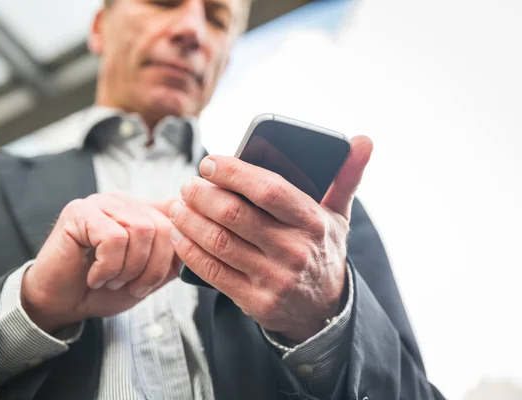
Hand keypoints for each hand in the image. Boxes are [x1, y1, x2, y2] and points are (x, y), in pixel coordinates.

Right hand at [21, 193, 179, 333]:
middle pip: (164, 226)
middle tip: (133, 287)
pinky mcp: (80, 212)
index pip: (178, 212)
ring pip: (141, 231)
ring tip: (112, 281)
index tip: (176, 266)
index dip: (184, 239)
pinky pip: (113, 238)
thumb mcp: (147, 278)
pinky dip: (108, 267)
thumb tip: (196, 247)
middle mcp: (124, 202)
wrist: (60, 304)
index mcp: (142, 212)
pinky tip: (95, 277)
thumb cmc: (101, 290)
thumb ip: (171, 260)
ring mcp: (102, 204)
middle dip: (154, 268)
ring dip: (129, 269)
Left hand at [169, 136, 372, 342]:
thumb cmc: (322, 250)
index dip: (233, 173)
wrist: (323, 310)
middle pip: (235, 216)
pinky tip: (180, 234)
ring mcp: (274, 279)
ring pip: (218, 242)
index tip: (209, 163)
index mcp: (313, 222)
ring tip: (178, 205)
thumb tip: (363, 140)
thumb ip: (346, 177)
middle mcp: (294, 251)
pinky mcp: (255, 301)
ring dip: (190, 220)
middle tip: (188, 184)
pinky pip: (213, 272)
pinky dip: (190, 250)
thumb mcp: (338, 215)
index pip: (269, 190)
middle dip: (203, 195)